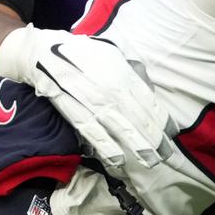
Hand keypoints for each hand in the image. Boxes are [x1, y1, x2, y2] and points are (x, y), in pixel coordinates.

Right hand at [0, 27, 172, 168]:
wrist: (43, 54)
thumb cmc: (83, 54)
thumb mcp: (113, 52)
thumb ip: (132, 70)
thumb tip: (149, 90)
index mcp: (122, 73)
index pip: (149, 102)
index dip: (162, 121)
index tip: (171, 135)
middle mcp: (110, 88)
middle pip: (138, 118)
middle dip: (154, 139)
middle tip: (166, 155)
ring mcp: (92, 102)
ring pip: (119, 128)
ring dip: (137, 147)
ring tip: (150, 161)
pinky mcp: (74, 112)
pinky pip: (93, 133)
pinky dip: (107, 148)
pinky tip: (119, 160)